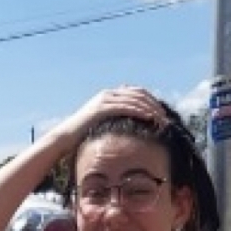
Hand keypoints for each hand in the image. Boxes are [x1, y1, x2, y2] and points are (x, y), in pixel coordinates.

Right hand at [51, 87, 165, 152]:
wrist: (65, 138)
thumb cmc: (82, 136)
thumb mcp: (102, 125)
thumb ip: (115, 121)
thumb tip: (129, 129)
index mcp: (109, 95)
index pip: (136, 92)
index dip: (151, 101)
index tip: (161, 113)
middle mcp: (108, 94)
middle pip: (139, 94)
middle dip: (154, 105)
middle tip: (166, 117)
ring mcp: (104, 99)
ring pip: (135, 99)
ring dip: (150, 109)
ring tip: (161, 120)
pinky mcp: (102, 108)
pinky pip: (126, 107)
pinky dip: (140, 112)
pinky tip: (149, 119)